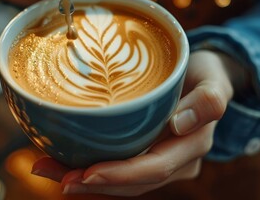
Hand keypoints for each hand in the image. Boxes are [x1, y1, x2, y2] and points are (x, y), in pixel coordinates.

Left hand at [31, 50, 243, 195]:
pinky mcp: (147, 153)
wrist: (207, 79)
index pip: (155, 168)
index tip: (87, 173)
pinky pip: (120, 167)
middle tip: (53, 173)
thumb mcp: (214, 80)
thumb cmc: (207, 75)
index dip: (121, 175)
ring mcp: (162, 161)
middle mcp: (177, 162)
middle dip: (92, 183)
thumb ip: (208, 101)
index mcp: (192, 146)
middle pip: (132, 182)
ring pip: (122, 180)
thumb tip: (179, 125)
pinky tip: (63, 159)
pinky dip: (91, 167)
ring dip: (84, 179)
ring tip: (46, 167)